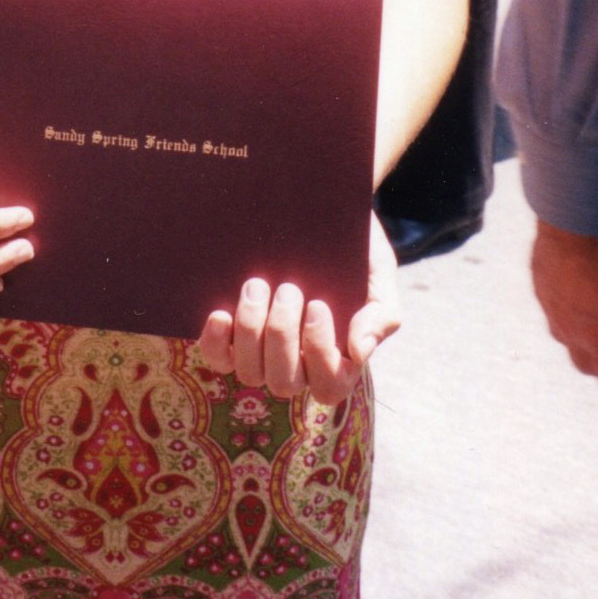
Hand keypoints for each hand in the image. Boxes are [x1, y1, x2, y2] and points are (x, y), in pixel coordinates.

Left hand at [197, 212, 400, 399]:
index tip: (318, 304)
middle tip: (287, 288)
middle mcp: (298, 364)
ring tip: (256, 286)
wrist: (321, 213)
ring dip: (251, 330)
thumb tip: (358, 353)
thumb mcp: (378, 276)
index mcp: (337, 359)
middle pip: (284, 382)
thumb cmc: (356, 251)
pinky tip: (221, 313)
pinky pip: (218, 357)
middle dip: (281, 335)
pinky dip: (216, 341)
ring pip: (250, 371)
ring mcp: (262, 353)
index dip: (320, 353)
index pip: (329, 385)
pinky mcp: (232, 336)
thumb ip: (380, 315)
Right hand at [532, 221, 597, 391]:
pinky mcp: (539, 288)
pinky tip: (584, 284)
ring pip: (567, 336)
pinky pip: (555, 308)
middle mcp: (568, 332)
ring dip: (586, 335)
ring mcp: (549, 310)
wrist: (574, 223)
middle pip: (585, 365)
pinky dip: (571, 308)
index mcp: (597, 340)